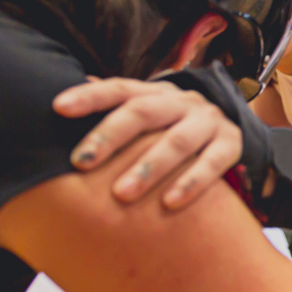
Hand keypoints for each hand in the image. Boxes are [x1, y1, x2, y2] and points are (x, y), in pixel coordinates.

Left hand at [53, 77, 241, 207]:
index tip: (58, 108)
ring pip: (179, 141)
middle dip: (111, 136)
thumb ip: (113, 114)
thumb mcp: (149, 118)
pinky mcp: (232, 144)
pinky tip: (169, 203)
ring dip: (149, 167)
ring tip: (122, 194)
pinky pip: (213, 163)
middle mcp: (182, 103)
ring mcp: (209, 122)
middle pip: (145, 112)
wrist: (233, 134)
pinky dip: (192, 182)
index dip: (90, 97)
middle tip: (80, 163)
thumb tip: (57, 104)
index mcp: (156, 94)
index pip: (120, 89)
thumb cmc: (173, 131)